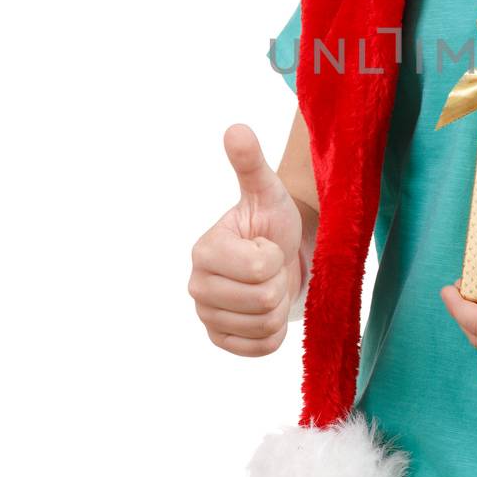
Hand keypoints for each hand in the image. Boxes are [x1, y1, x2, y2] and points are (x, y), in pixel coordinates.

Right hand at [189, 123, 302, 356]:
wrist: (279, 255)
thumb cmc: (272, 222)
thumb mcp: (266, 191)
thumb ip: (249, 164)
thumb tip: (236, 129)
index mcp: (204, 251)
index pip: (259, 268)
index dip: (274, 255)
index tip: (265, 244)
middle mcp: (197, 286)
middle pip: (263, 299)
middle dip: (278, 282)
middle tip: (270, 266)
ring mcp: (207, 315)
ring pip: (264, 325)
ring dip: (277, 305)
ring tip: (268, 284)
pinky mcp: (221, 340)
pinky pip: (261, 348)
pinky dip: (273, 333)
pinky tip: (266, 310)